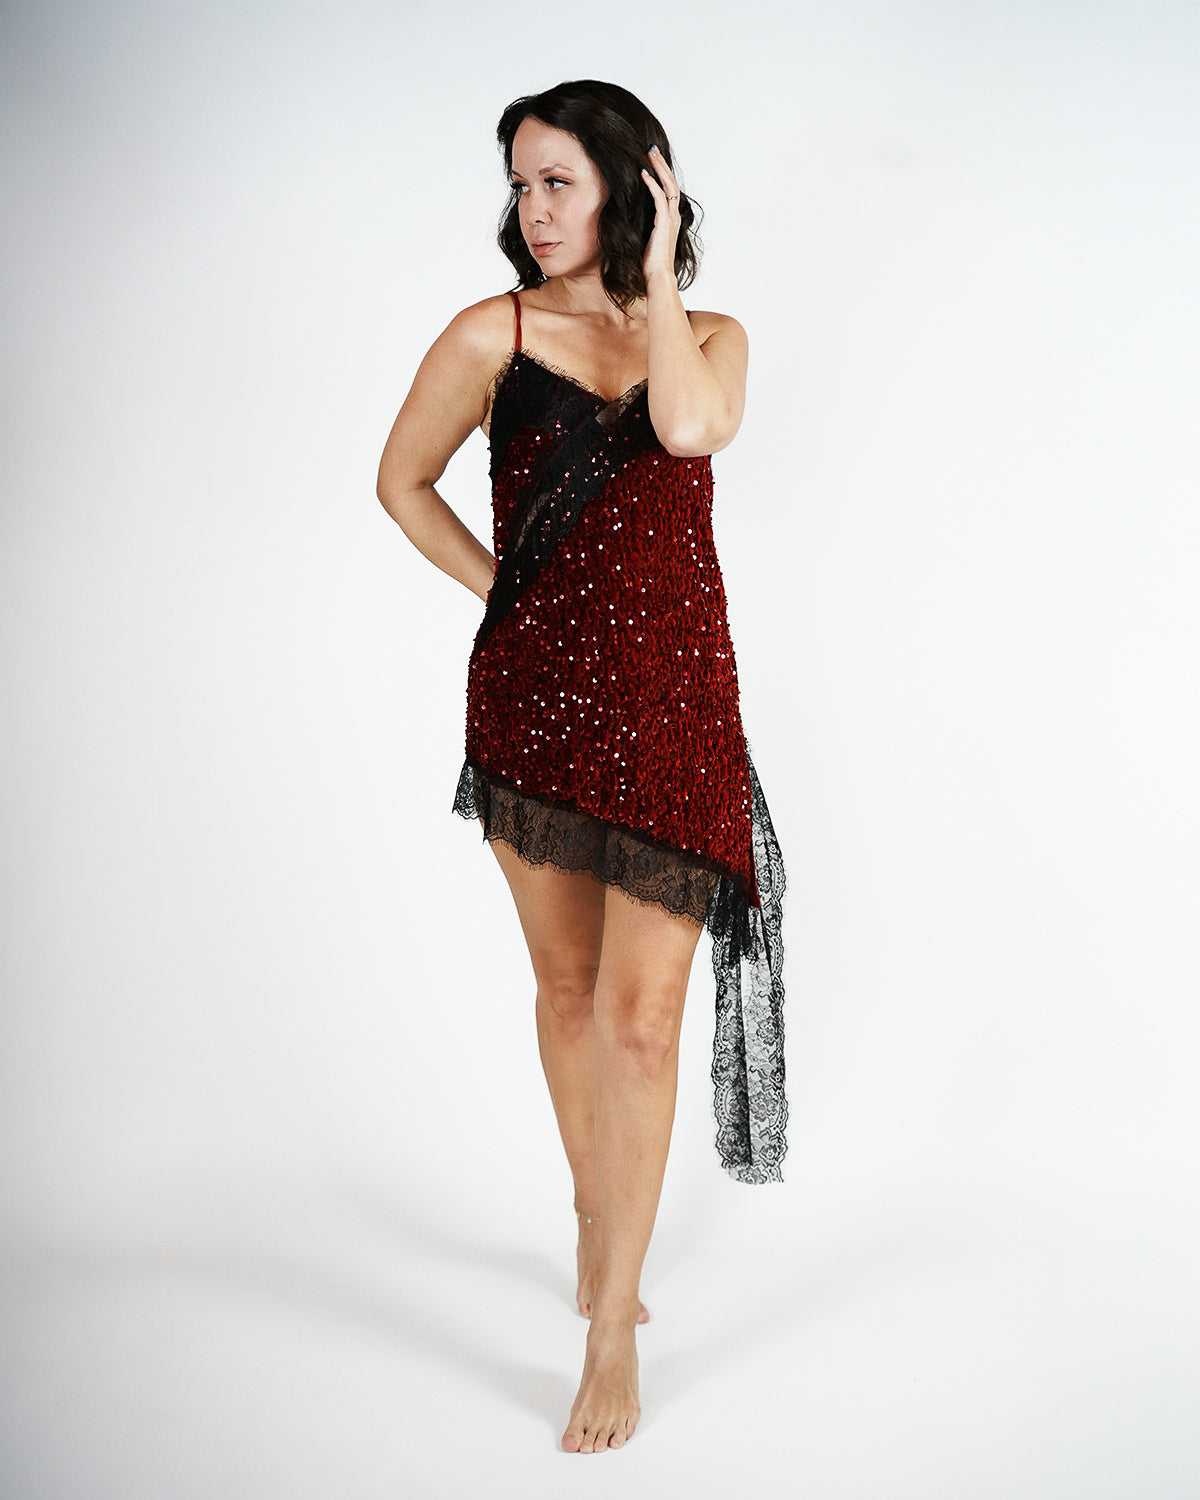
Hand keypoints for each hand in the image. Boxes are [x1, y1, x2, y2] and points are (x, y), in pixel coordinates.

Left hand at [640, 144, 681, 286]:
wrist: (657, 277)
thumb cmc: (650, 264)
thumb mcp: (644, 239)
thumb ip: (641, 225)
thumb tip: (625, 217)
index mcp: (670, 219)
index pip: (668, 189)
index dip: (661, 173)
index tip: (651, 160)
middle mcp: (673, 216)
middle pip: (671, 182)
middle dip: (661, 163)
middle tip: (651, 148)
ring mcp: (670, 219)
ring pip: (668, 185)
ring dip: (659, 167)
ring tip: (650, 153)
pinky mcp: (664, 223)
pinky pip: (659, 197)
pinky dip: (652, 184)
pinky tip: (644, 173)